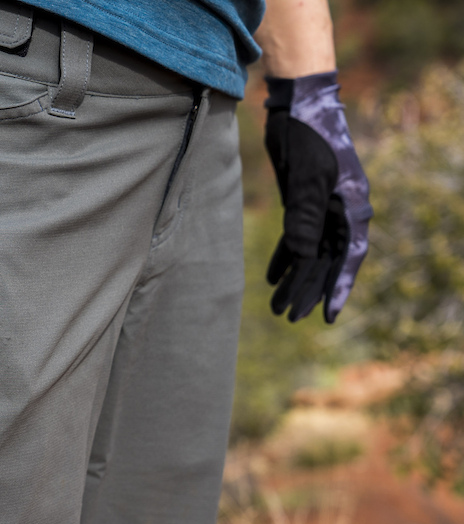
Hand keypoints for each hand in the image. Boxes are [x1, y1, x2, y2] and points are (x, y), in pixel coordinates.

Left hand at [264, 71, 371, 322]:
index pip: (347, 257)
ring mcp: (322, 208)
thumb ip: (305, 216)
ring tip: (277, 306)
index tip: (328, 316)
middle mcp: (341, 212)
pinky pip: (297, 237)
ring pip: (310, 253)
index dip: (337, 288)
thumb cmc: (308, 137)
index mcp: (351, 208)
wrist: (298, 106)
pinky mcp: (303, 202)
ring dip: (294, 278)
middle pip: (325, 261)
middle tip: (289, 317)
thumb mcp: (306, 177)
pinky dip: (286, 257)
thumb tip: (303, 255)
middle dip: (307, 290)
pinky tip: (273, 277)